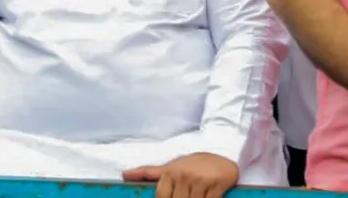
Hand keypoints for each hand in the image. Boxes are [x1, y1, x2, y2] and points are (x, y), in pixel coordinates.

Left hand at [123, 152, 238, 197]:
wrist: (223, 154)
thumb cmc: (193, 164)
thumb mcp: (171, 166)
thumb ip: (148, 173)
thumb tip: (124, 174)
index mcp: (171, 171)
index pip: (161, 197)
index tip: (172, 197)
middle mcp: (185, 174)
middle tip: (185, 196)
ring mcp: (201, 180)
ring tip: (195, 196)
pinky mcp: (217, 184)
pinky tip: (205, 197)